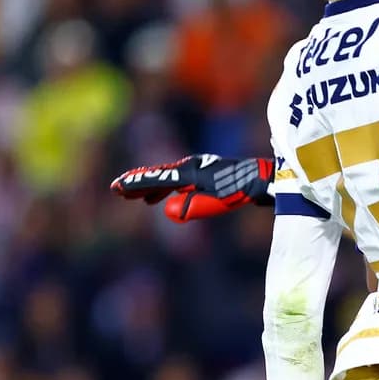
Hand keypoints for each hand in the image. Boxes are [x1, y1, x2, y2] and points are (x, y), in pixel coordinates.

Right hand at [111, 154, 272, 222]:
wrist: (262, 177)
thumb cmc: (240, 190)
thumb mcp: (216, 201)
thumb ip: (193, 206)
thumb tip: (168, 212)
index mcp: (189, 172)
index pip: (157, 179)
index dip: (136, 184)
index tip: (116, 187)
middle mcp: (190, 167)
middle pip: (159, 176)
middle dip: (138, 184)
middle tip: (117, 190)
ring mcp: (198, 169)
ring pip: (168, 178)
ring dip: (151, 187)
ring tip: (137, 198)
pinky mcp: (206, 175)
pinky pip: (178, 181)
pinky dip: (166, 189)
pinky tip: (162, 199)